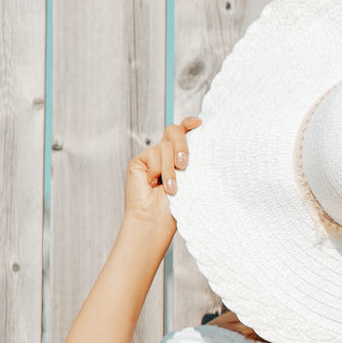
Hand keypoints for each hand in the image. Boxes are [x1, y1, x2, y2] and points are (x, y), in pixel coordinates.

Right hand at [124, 116, 201, 235]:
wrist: (156, 219)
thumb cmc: (176, 204)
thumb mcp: (190, 177)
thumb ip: (192, 158)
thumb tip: (203, 141)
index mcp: (179, 154)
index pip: (183, 131)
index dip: (189, 123)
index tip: (198, 123)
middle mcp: (165, 152)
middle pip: (174, 131)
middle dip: (182, 145)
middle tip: (184, 165)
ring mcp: (151, 156)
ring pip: (165, 147)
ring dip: (170, 169)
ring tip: (171, 188)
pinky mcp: (138, 161)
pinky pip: (152, 154)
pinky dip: (156, 171)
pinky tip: (153, 184)